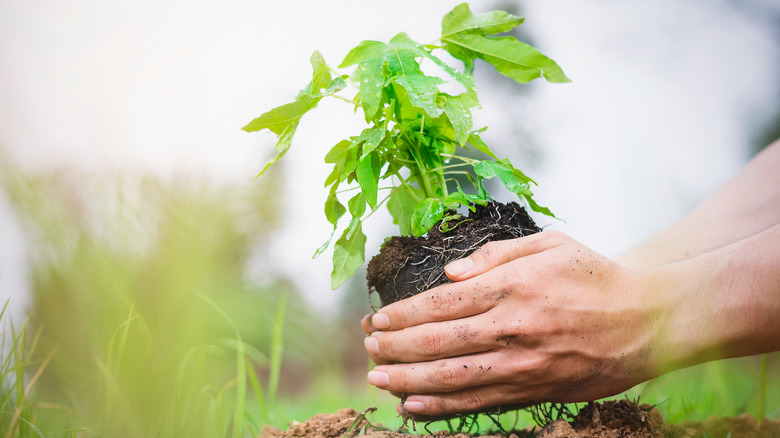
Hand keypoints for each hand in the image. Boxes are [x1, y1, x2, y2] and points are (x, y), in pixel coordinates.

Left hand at [361, 231, 665, 416]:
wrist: (650, 320)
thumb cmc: (595, 274)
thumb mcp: (549, 244)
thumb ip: (495, 254)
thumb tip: (450, 271)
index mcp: (511, 286)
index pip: (439, 303)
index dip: (401, 315)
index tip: (376, 319)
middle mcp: (512, 327)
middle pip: (436, 342)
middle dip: (393, 346)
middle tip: (367, 347)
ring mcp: (523, 364)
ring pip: (450, 376)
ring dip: (406, 378)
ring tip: (377, 377)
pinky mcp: (536, 390)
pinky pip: (479, 402)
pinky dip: (442, 406)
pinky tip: (413, 405)